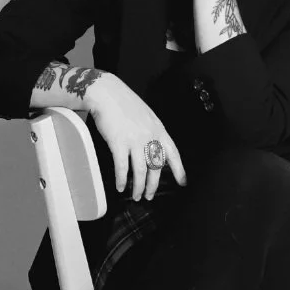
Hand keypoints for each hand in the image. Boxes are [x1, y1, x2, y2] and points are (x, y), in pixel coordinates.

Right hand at [86, 74, 186, 200]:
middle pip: (156, 167)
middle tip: (149, 196)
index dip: (179, 170)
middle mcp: (150, 137)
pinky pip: (122, 167)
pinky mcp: (119, 143)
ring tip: (136, 196)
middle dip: (153, 185)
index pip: (173, 154)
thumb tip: (152, 148)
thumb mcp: (147, 116)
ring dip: (138, 187)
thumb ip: (152, 132)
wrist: (106, 93)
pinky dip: (121, 179)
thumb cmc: (124, 103)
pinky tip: (120, 187)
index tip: (183, 183)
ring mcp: (135, 140)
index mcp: (159, 130)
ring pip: (141, 171)